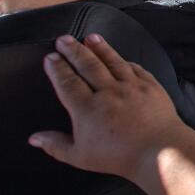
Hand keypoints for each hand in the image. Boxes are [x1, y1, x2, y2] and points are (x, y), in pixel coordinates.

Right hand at [29, 34, 189, 179]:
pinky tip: (121, 57)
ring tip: (90, 37)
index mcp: (87, 109)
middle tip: (64, 39)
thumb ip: (55, 145)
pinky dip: (126, 61)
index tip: (51, 57)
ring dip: (100, 48)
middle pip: (87, 65)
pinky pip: (136, 68)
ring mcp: (131, 86)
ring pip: (112, 61)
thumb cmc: (119, 156)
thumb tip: (35, 139)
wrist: (159, 151)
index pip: (67, 82)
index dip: (57, 68)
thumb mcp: (80, 156)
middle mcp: (108, 92)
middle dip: (73, 50)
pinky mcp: (151, 85)